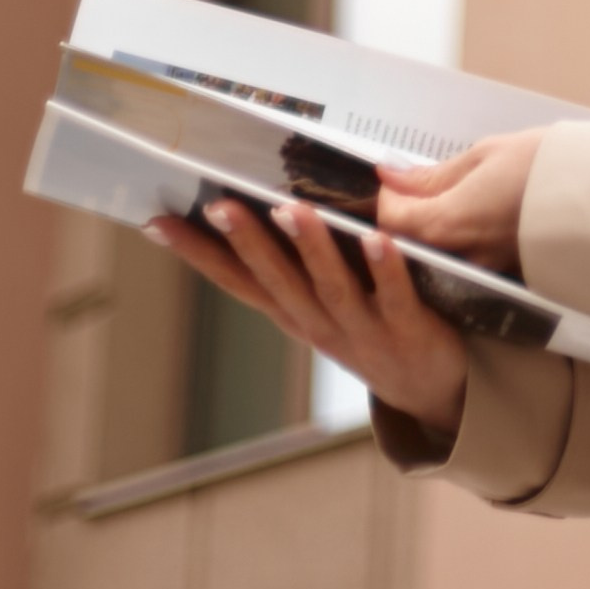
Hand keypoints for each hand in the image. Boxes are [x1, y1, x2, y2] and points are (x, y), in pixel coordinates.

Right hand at [150, 200, 467, 437]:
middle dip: (247, 242)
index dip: (199, 254)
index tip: (159, 221)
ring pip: (331, 286)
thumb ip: (297, 259)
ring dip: (310, 247)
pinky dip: (385, 269)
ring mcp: (361, 330)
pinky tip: (378, 238)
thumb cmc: (373, 326)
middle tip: (218, 204)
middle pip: (277, 280)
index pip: (237, 280)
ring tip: (290, 208)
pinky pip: (395, 297)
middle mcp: (317, 322)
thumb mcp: (321, 300)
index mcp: (293, 312)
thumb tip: (269, 198)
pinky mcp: (406, 330)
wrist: (430, 389)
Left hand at [374, 128, 544, 271]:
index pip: (391, 219)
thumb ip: (434, 174)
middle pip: (410, 243)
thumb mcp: (486, 155)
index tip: (400, 177)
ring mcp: (485, 271)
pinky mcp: (506, 276)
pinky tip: (479, 221)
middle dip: (407, 216)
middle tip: (422, 188)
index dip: (387, 196)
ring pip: (439, 254)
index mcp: (448, 222)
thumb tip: (391, 174)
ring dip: (434, 231)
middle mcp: (460, 256)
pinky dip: (463, 243)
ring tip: (454, 201)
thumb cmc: (547, 167)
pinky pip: (469, 262)